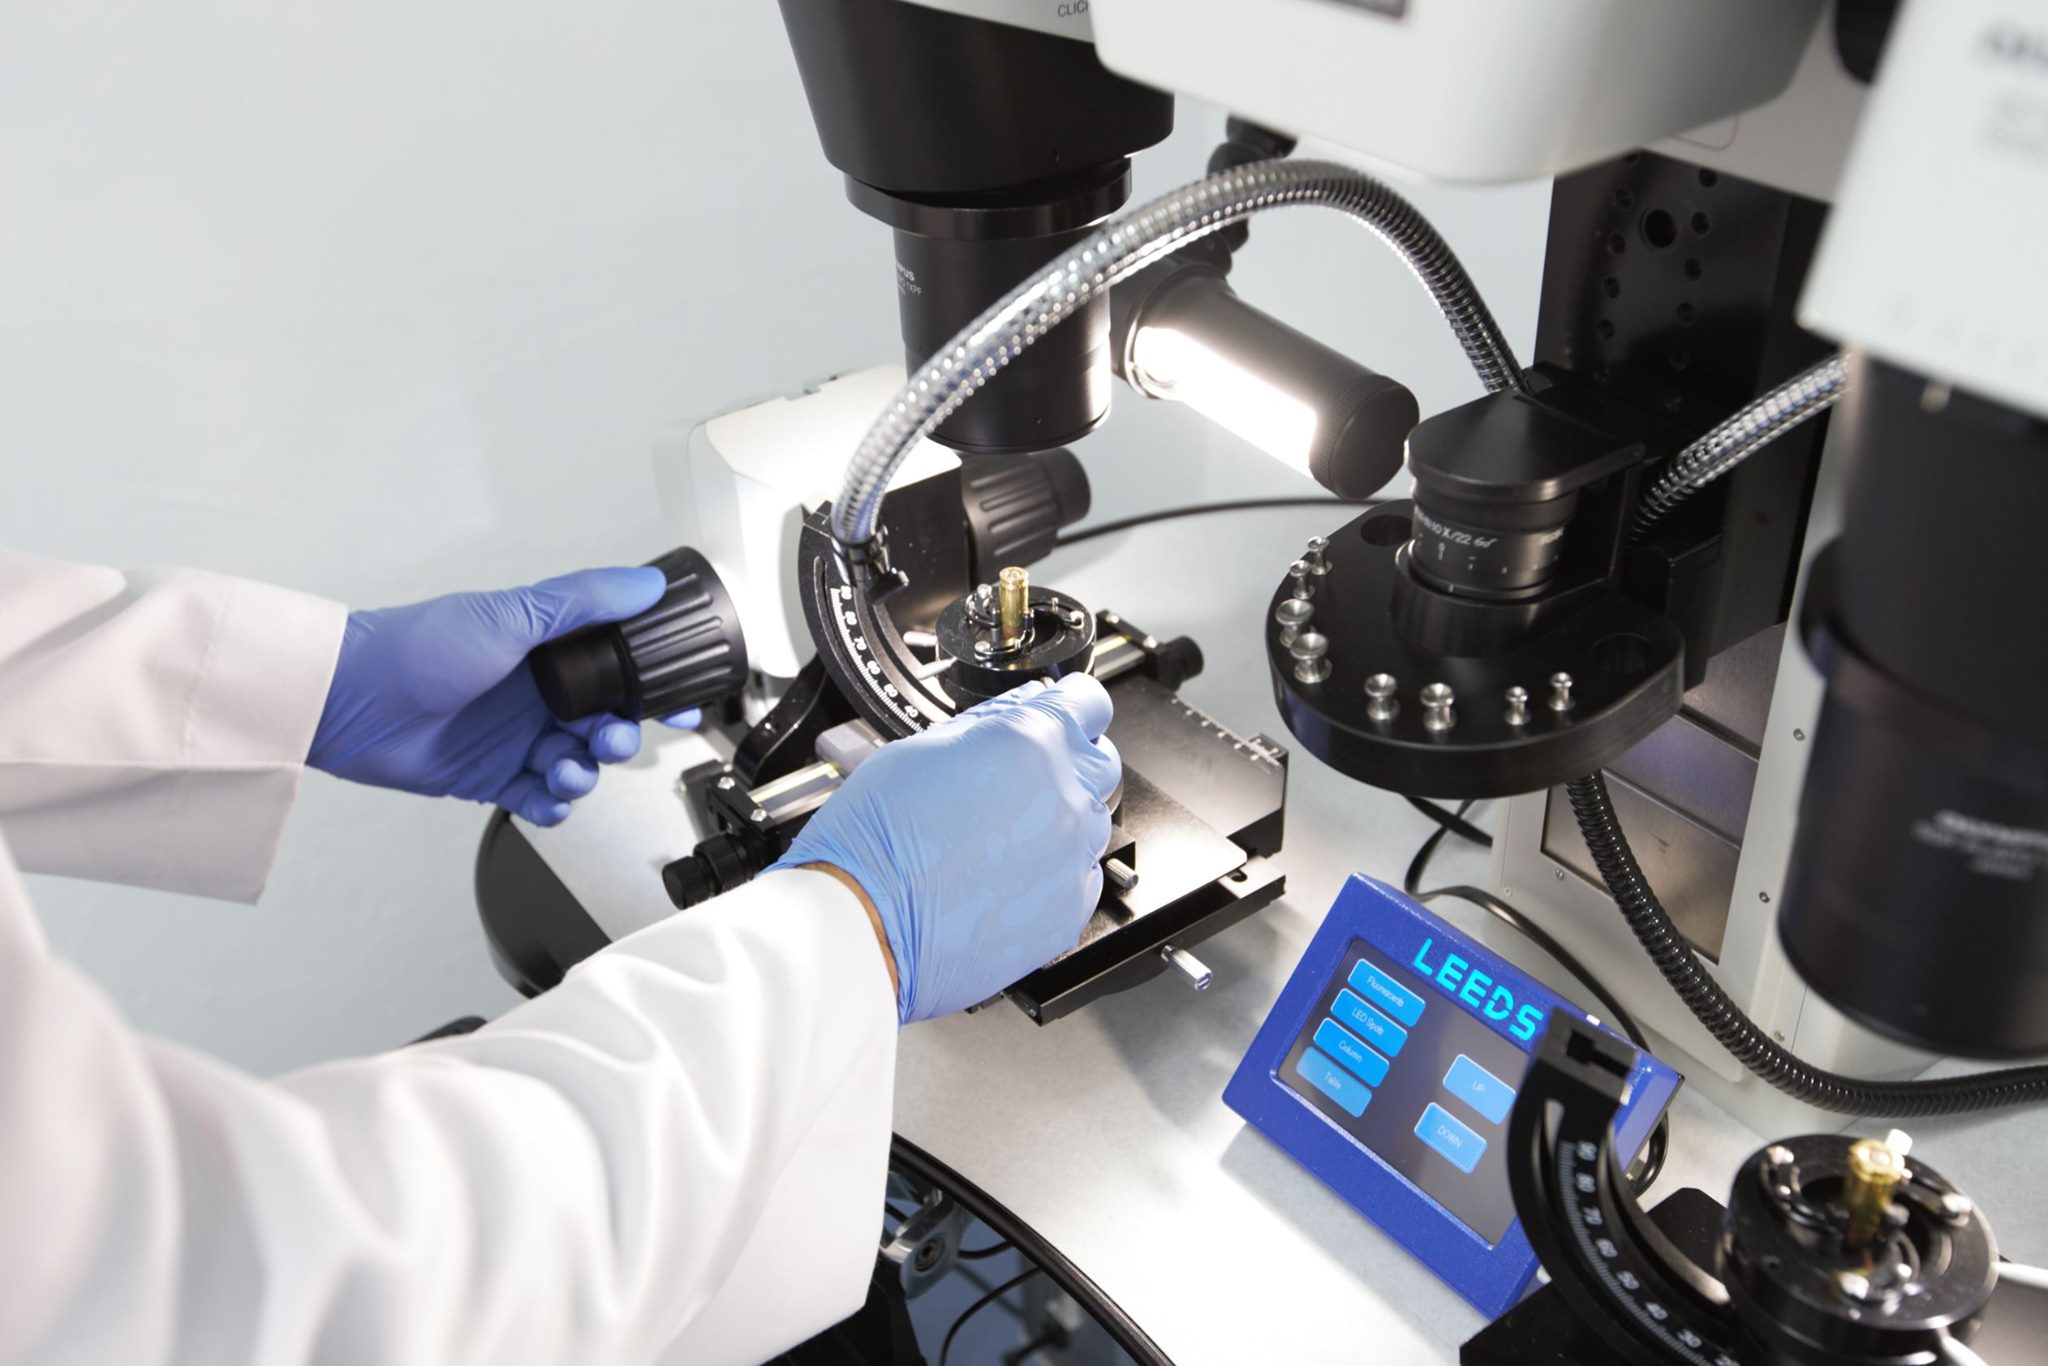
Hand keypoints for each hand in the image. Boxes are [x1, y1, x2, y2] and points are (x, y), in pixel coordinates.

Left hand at [308, 567, 698, 824]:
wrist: (350, 701)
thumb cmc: (418, 647)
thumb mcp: (510, 615)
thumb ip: (583, 601)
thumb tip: (645, 584)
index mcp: (548, 650)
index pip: (619, 670)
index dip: (653, 691)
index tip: (681, 705)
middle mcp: (536, 694)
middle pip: (606, 725)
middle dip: (620, 738)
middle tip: (607, 740)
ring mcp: (515, 738)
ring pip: (580, 765)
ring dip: (585, 773)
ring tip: (564, 769)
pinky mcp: (491, 778)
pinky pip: (542, 800)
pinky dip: (554, 804)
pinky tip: (547, 796)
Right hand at [772, 674, 1120, 1023]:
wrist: (864, 925)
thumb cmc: (874, 841)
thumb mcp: (920, 749)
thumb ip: (989, 724)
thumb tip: (1023, 708)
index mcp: (1029, 743)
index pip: (1090, 703)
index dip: (1072, 707)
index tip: (1061, 716)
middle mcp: (1063, 797)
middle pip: (1101, 762)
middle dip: (1069, 764)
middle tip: (1017, 783)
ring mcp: (1071, 857)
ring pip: (1092, 823)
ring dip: (1059, 820)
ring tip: (999, 839)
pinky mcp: (1068, 910)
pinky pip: (1082, 877)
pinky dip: (1056, 872)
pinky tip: (1005, 876)